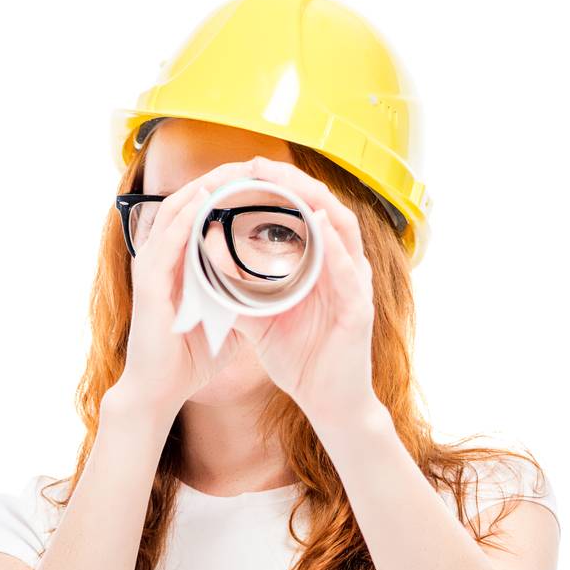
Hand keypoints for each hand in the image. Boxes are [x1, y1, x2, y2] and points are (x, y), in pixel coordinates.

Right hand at [114, 158, 268, 420]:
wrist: (160, 392)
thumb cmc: (190, 359)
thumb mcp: (227, 319)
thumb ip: (243, 298)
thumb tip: (276, 291)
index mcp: (179, 261)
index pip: (203, 212)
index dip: (229, 191)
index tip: (261, 179)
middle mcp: (161, 256)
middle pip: (190, 200)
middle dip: (221, 179)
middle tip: (254, 163)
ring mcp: (152, 266)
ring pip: (178, 209)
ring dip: (207, 186)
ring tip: (236, 169)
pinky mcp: (150, 281)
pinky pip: (169, 237)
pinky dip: (189, 215)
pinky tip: (208, 198)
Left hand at [224, 155, 379, 430]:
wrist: (329, 406)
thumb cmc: (302, 363)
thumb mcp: (262, 320)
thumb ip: (240, 292)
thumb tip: (208, 267)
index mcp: (322, 267)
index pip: (304, 214)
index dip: (279, 189)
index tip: (247, 170)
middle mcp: (343, 269)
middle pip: (324, 209)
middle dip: (293, 182)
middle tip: (259, 164)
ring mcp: (355, 287)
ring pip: (342, 228)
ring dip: (314, 200)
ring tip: (287, 180)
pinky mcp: (360, 310)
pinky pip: (348, 269)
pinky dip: (333, 244)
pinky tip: (317, 222)